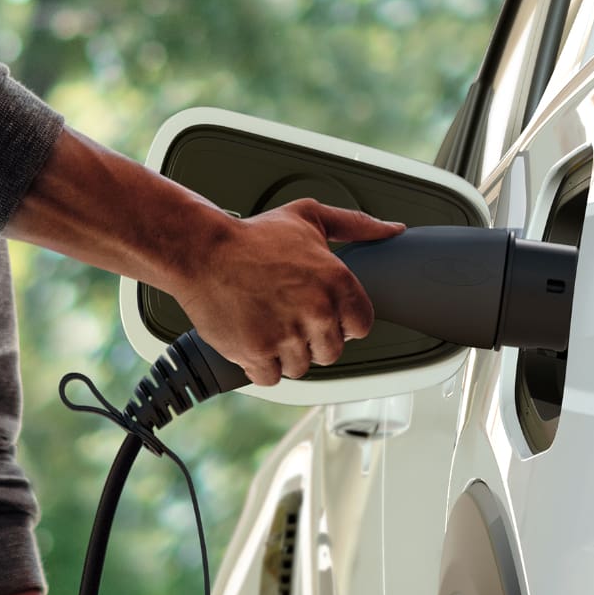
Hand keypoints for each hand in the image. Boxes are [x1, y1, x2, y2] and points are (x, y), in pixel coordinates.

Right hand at [176, 199, 400, 385]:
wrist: (201, 250)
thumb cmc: (252, 236)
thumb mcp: (309, 217)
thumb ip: (355, 225)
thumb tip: (392, 229)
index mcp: (337, 281)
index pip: (361, 326)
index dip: (341, 321)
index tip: (321, 313)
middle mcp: (316, 311)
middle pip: (331, 351)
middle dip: (311, 338)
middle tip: (288, 317)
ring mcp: (287, 335)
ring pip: (301, 366)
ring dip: (285, 352)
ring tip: (267, 324)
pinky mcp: (257, 353)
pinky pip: (271, 377)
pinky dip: (260, 364)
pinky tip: (252, 337)